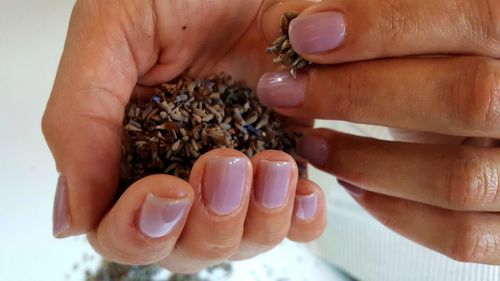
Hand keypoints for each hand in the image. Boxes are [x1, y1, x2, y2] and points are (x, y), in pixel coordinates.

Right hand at [42, 0, 325, 272]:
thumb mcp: (110, 35)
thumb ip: (80, 121)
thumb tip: (72, 217)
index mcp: (130, 150)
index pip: (124, 229)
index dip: (140, 230)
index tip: (167, 193)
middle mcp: (182, 166)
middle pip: (190, 245)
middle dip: (210, 222)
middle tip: (225, 165)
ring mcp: (239, 165)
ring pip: (246, 238)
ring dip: (260, 219)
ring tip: (272, 165)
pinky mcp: (284, 150)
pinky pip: (297, 213)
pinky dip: (300, 215)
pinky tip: (301, 186)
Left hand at [257, 0, 499, 263]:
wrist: (491, 124)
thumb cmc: (453, 70)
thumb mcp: (435, 34)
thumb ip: (393, 20)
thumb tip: (308, 18)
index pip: (472, 15)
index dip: (381, 25)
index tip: (304, 33)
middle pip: (465, 96)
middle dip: (357, 94)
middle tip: (285, 90)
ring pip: (458, 177)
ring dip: (364, 160)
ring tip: (309, 143)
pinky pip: (462, 235)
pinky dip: (396, 213)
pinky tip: (352, 185)